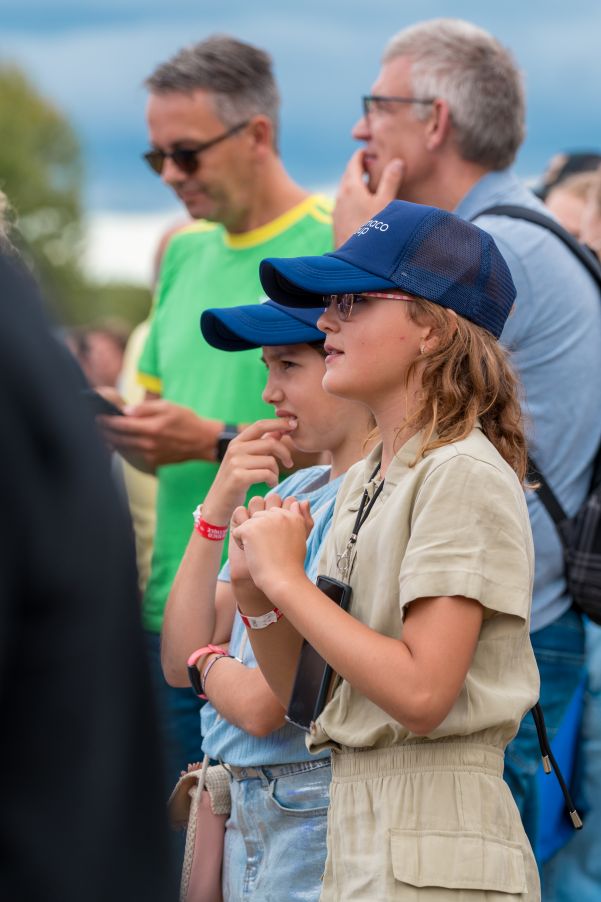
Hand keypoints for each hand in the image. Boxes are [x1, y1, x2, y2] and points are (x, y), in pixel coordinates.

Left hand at [98, 399, 219, 469]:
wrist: (201, 441)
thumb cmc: (185, 420)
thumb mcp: (167, 406)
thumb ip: (145, 408)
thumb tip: (125, 411)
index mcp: (151, 428)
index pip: (121, 424)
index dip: (107, 420)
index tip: (98, 415)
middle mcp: (148, 444)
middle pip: (118, 438)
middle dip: (104, 431)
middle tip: (95, 424)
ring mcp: (150, 456)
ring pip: (122, 449)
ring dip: (110, 441)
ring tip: (102, 433)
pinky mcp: (152, 463)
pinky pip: (131, 457)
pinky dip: (121, 450)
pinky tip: (117, 444)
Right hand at [203, 418, 296, 523]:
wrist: (218, 503)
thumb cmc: (236, 481)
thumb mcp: (246, 459)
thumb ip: (261, 445)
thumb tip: (280, 430)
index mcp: (236, 441)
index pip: (260, 425)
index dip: (279, 423)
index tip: (294, 424)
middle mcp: (234, 449)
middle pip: (270, 443)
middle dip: (285, 453)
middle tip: (289, 463)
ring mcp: (235, 462)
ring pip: (270, 460)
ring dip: (276, 471)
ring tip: (272, 479)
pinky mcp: (239, 477)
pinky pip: (267, 474)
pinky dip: (273, 480)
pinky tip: (269, 484)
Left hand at [231, 497, 312, 595]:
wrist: (283, 580)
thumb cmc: (291, 563)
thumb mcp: (302, 537)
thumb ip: (303, 517)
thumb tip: (301, 501)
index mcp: (292, 514)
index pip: (274, 507)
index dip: (270, 525)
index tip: (277, 540)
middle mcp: (279, 513)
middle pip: (259, 511)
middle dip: (258, 527)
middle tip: (268, 546)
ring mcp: (264, 520)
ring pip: (247, 519)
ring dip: (249, 533)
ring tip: (259, 549)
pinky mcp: (250, 528)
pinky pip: (237, 530)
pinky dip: (240, 543)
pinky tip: (251, 553)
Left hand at [333, 150, 404, 245]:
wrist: (356, 258)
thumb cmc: (372, 229)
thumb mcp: (386, 202)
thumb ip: (390, 181)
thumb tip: (397, 162)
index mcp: (351, 186)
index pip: (353, 163)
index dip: (360, 156)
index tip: (366, 151)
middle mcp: (340, 196)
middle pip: (347, 175)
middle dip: (356, 168)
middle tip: (367, 165)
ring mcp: (336, 210)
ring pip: (344, 190)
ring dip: (353, 184)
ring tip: (365, 185)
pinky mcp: (336, 222)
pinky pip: (342, 203)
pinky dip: (350, 197)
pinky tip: (359, 206)